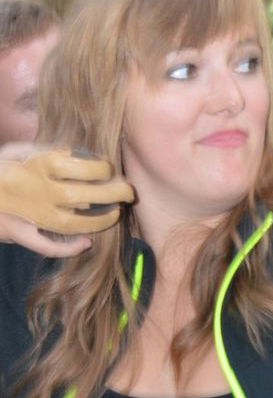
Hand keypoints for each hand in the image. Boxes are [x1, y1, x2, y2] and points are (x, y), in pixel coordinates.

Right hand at [0, 145, 134, 256]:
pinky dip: (69, 248)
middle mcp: (37, 191)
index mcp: (37, 165)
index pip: (81, 166)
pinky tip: (87, 243)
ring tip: (116, 214)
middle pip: (84, 195)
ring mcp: (30, 215)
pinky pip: (48, 246)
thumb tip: (74, 151)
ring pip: (73, 223)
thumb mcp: (16, 150)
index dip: (102, 168)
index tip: (111, 168)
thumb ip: (45, 149)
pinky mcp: (18, 233)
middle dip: (113, 193)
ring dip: (100, 221)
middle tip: (130, 191)